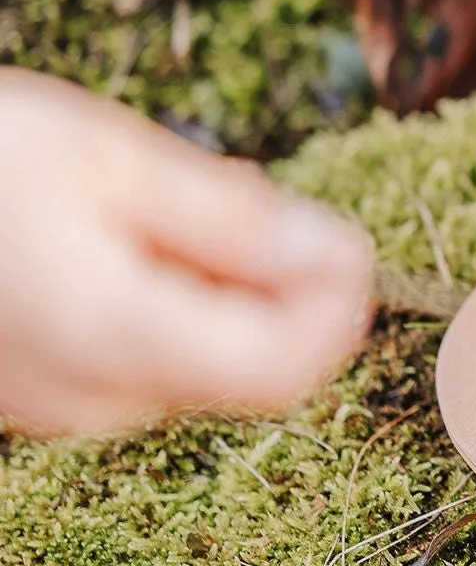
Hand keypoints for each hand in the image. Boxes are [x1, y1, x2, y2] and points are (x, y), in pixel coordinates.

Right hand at [0, 71, 372, 436]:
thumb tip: (329, 254)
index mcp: (113, 336)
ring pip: (203, 359)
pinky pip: (146, 355)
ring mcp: (59, 405)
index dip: (336, 307)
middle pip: (251, 365)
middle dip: (281, 286)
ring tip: (167, 206)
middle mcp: (89, 398)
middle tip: (245, 201)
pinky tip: (131, 234)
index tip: (341, 241)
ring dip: (225, 288)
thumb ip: (225, 219)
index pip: (283, 369)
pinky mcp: (43, 393)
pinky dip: (172, 299)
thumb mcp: (108, 160)